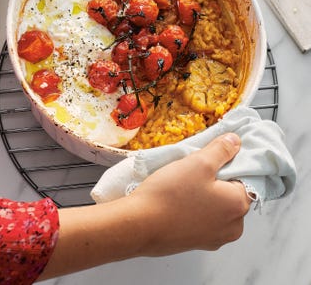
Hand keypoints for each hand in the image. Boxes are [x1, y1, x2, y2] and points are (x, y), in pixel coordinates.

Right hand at [38, 133, 249, 279]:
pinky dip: (194, 208)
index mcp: (239, 206)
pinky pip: (201, 219)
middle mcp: (233, 227)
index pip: (246, 177)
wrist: (138, 225)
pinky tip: (177, 198)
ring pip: (215, 207)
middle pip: (231, 193)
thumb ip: (221, 149)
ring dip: (204, 193)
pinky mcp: (195, 244)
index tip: (212, 155)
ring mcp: (213, 239)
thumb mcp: (199, 162)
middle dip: (216, 179)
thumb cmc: (171, 194)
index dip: (230, 163)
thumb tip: (236, 141)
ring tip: (182, 182)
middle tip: (194, 167)